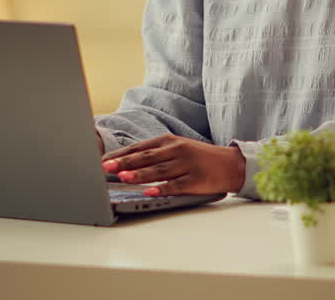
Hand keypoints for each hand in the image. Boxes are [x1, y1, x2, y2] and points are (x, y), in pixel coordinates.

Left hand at [101, 134, 244, 195]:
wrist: (231, 164)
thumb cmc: (200, 158)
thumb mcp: (177, 149)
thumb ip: (155, 155)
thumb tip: (126, 164)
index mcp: (169, 141)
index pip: (140, 147)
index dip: (121, 154)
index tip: (103, 160)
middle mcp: (177, 150)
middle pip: (146, 157)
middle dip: (125, 162)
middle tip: (106, 167)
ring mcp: (187, 164)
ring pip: (159, 170)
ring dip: (140, 174)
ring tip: (123, 177)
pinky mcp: (195, 179)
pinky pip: (175, 185)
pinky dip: (161, 189)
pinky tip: (149, 192)